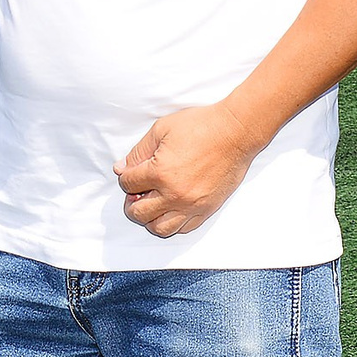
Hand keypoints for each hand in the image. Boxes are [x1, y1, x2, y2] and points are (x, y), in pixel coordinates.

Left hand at [114, 103, 262, 237]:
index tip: (131, 173)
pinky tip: (170, 209)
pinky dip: (172, 223)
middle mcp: (174, 194)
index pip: (128, 184)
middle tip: (137, 192)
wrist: (235, 133)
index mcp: (159, 172)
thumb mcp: (161, 130)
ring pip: (159, 228)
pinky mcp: (207, 210)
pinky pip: (183, 229)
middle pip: (138, 212)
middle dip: (131, 202)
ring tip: (151, 204)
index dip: (125, 177)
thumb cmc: (200, 126)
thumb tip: (121, 169)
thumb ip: (138, 152)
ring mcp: (191, 205)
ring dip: (149, 218)